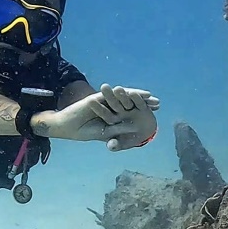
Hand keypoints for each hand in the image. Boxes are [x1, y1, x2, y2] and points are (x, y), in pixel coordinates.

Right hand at [34, 84, 159, 145]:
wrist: (68, 126)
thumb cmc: (84, 131)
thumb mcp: (105, 133)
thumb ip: (117, 132)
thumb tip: (134, 131)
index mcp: (113, 117)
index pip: (130, 114)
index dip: (142, 113)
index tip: (155, 114)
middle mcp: (111, 108)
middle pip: (131, 104)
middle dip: (145, 104)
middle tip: (159, 104)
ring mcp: (106, 102)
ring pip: (125, 98)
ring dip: (139, 96)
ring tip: (152, 97)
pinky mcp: (100, 97)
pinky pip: (116, 95)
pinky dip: (128, 94)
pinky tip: (139, 94)